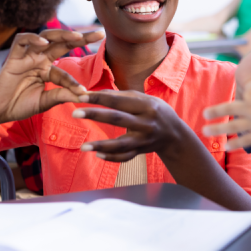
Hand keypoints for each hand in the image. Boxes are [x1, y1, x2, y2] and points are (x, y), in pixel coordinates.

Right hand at [0, 29, 104, 123]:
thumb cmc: (19, 105)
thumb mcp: (45, 101)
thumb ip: (61, 94)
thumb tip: (84, 95)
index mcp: (47, 70)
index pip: (65, 71)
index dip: (74, 82)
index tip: (84, 93)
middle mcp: (39, 59)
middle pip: (62, 43)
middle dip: (80, 38)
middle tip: (99, 33)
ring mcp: (27, 56)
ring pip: (45, 37)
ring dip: (61, 35)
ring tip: (76, 36)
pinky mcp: (13, 57)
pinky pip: (22, 41)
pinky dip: (32, 39)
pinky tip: (44, 44)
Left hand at [72, 90, 188, 161]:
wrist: (175, 135)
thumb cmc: (157, 111)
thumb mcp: (145, 99)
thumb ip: (123, 96)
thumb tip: (98, 93)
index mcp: (147, 106)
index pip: (119, 101)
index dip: (100, 98)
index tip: (82, 95)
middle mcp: (146, 123)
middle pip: (118, 119)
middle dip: (96, 115)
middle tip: (75, 112)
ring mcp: (144, 139)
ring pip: (121, 144)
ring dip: (101, 145)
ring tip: (83, 147)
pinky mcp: (141, 151)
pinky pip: (125, 157)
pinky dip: (111, 157)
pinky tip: (97, 154)